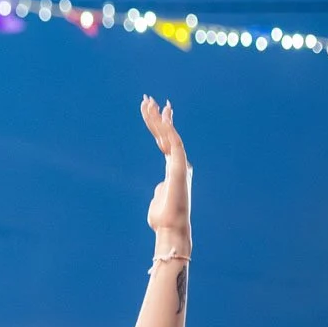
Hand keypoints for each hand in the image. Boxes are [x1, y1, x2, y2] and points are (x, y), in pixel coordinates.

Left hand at [141, 97, 191, 245]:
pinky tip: (162, 117)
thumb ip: (161, 190)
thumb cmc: (162, 217)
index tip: (155, 110)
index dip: (160, 124)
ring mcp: (180, 164)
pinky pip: (174, 143)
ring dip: (158, 118)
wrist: (170, 227)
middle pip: (166, 134)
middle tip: (148, 99)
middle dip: (157, 116)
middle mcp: (179, 163)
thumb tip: (161, 188)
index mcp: (174, 168)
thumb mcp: (159, 198)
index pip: (165, 141)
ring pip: (169, 135)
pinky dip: (168, 129)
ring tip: (147, 102)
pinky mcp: (180, 167)